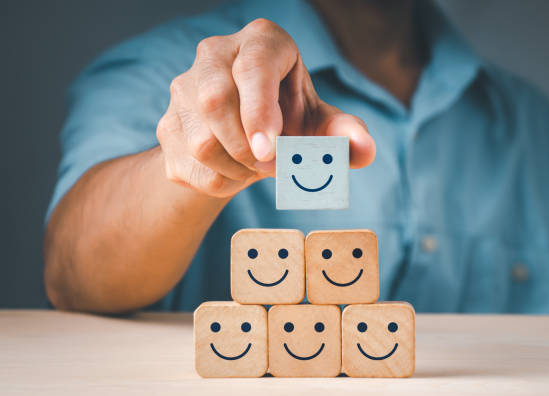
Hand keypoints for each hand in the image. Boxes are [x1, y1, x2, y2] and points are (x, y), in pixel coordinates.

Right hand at [156, 18, 375, 196]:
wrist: (242, 137)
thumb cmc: (287, 119)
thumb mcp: (318, 123)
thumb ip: (343, 133)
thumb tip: (364, 149)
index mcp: (259, 42)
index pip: (252, 67)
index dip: (260, 111)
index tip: (271, 151)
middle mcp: (214, 55)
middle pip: (214, 101)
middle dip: (248, 148)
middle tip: (273, 167)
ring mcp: (182, 90)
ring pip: (201, 141)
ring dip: (238, 170)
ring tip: (258, 168)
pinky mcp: (167, 126)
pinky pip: (189, 167)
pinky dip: (221, 182)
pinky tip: (236, 173)